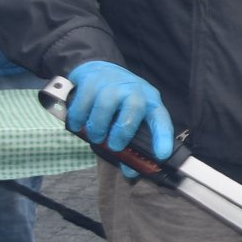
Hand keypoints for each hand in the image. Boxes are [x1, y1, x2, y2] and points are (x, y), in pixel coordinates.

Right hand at [67, 60, 174, 177]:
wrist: (100, 68)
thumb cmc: (119, 100)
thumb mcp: (130, 117)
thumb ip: (130, 144)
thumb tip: (130, 172)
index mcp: (150, 101)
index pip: (161, 119)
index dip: (162, 138)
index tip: (161, 155)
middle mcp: (135, 90)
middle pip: (133, 108)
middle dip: (123, 131)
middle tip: (114, 146)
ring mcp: (112, 83)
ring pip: (106, 105)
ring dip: (98, 126)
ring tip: (95, 136)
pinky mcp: (91, 80)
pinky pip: (83, 102)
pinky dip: (79, 117)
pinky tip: (79, 124)